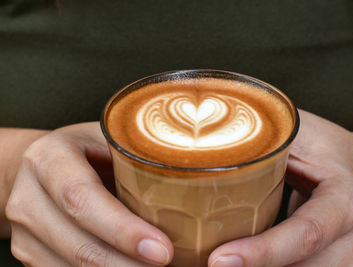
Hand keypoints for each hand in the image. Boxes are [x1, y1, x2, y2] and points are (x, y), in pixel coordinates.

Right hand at [6, 122, 172, 265]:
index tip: (163, 251)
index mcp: (49, 158)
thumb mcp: (111, 140)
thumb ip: (139, 156)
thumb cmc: (90, 150)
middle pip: (77, 244)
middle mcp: (28, 196)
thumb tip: (200, 181)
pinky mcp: (30, 253)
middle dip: (126, 265)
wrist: (47, 166)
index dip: (122, 229)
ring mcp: (24, 231)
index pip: (81, 197)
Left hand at [208, 110, 352, 266]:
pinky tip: (243, 261)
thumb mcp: (296, 132)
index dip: (261, 252)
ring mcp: (350, 259)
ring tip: (221, 261)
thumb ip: (261, 135)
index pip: (304, 233)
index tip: (218, 259)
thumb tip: (205, 126)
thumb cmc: (321, 147)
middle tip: (207, 261)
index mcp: (344, 201)